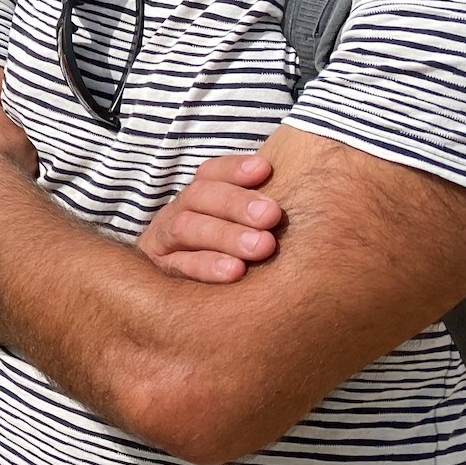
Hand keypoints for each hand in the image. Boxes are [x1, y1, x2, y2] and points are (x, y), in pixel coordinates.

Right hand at [137, 154, 279, 282]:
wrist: (166, 295)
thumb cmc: (229, 255)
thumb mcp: (239, 226)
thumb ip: (260, 211)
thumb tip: (305, 179)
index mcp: (198, 197)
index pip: (210, 173)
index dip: (234, 169)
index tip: (264, 170)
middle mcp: (177, 213)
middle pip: (199, 196)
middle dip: (236, 203)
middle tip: (271, 214)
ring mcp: (164, 241)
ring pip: (186, 228)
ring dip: (226, 235)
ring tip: (262, 246)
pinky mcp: (160, 269)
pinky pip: (179, 265)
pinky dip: (207, 266)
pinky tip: (236, 271)